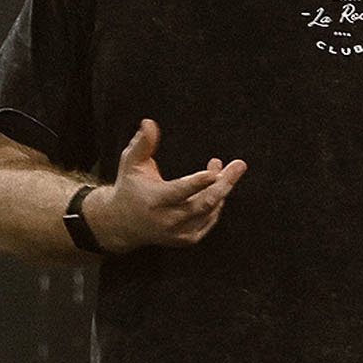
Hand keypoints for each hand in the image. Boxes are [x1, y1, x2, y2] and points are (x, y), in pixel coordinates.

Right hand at [86, 119, 245, 251]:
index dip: (198, 182)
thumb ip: (143, 143)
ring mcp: (178, 233)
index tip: (215, 169)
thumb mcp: (131, 162)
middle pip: (203, 203)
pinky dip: (217, 203)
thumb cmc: (131, 185)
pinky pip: (209, 220)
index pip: (179, 191)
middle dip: (224, 183)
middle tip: (239, 165)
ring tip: (227, 169)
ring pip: (209, 211)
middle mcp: (167, 220)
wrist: (123, 223)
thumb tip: (149, 122)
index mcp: (154, 201)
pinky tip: (218, 186)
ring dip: (222, 189)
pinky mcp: (186, 239)